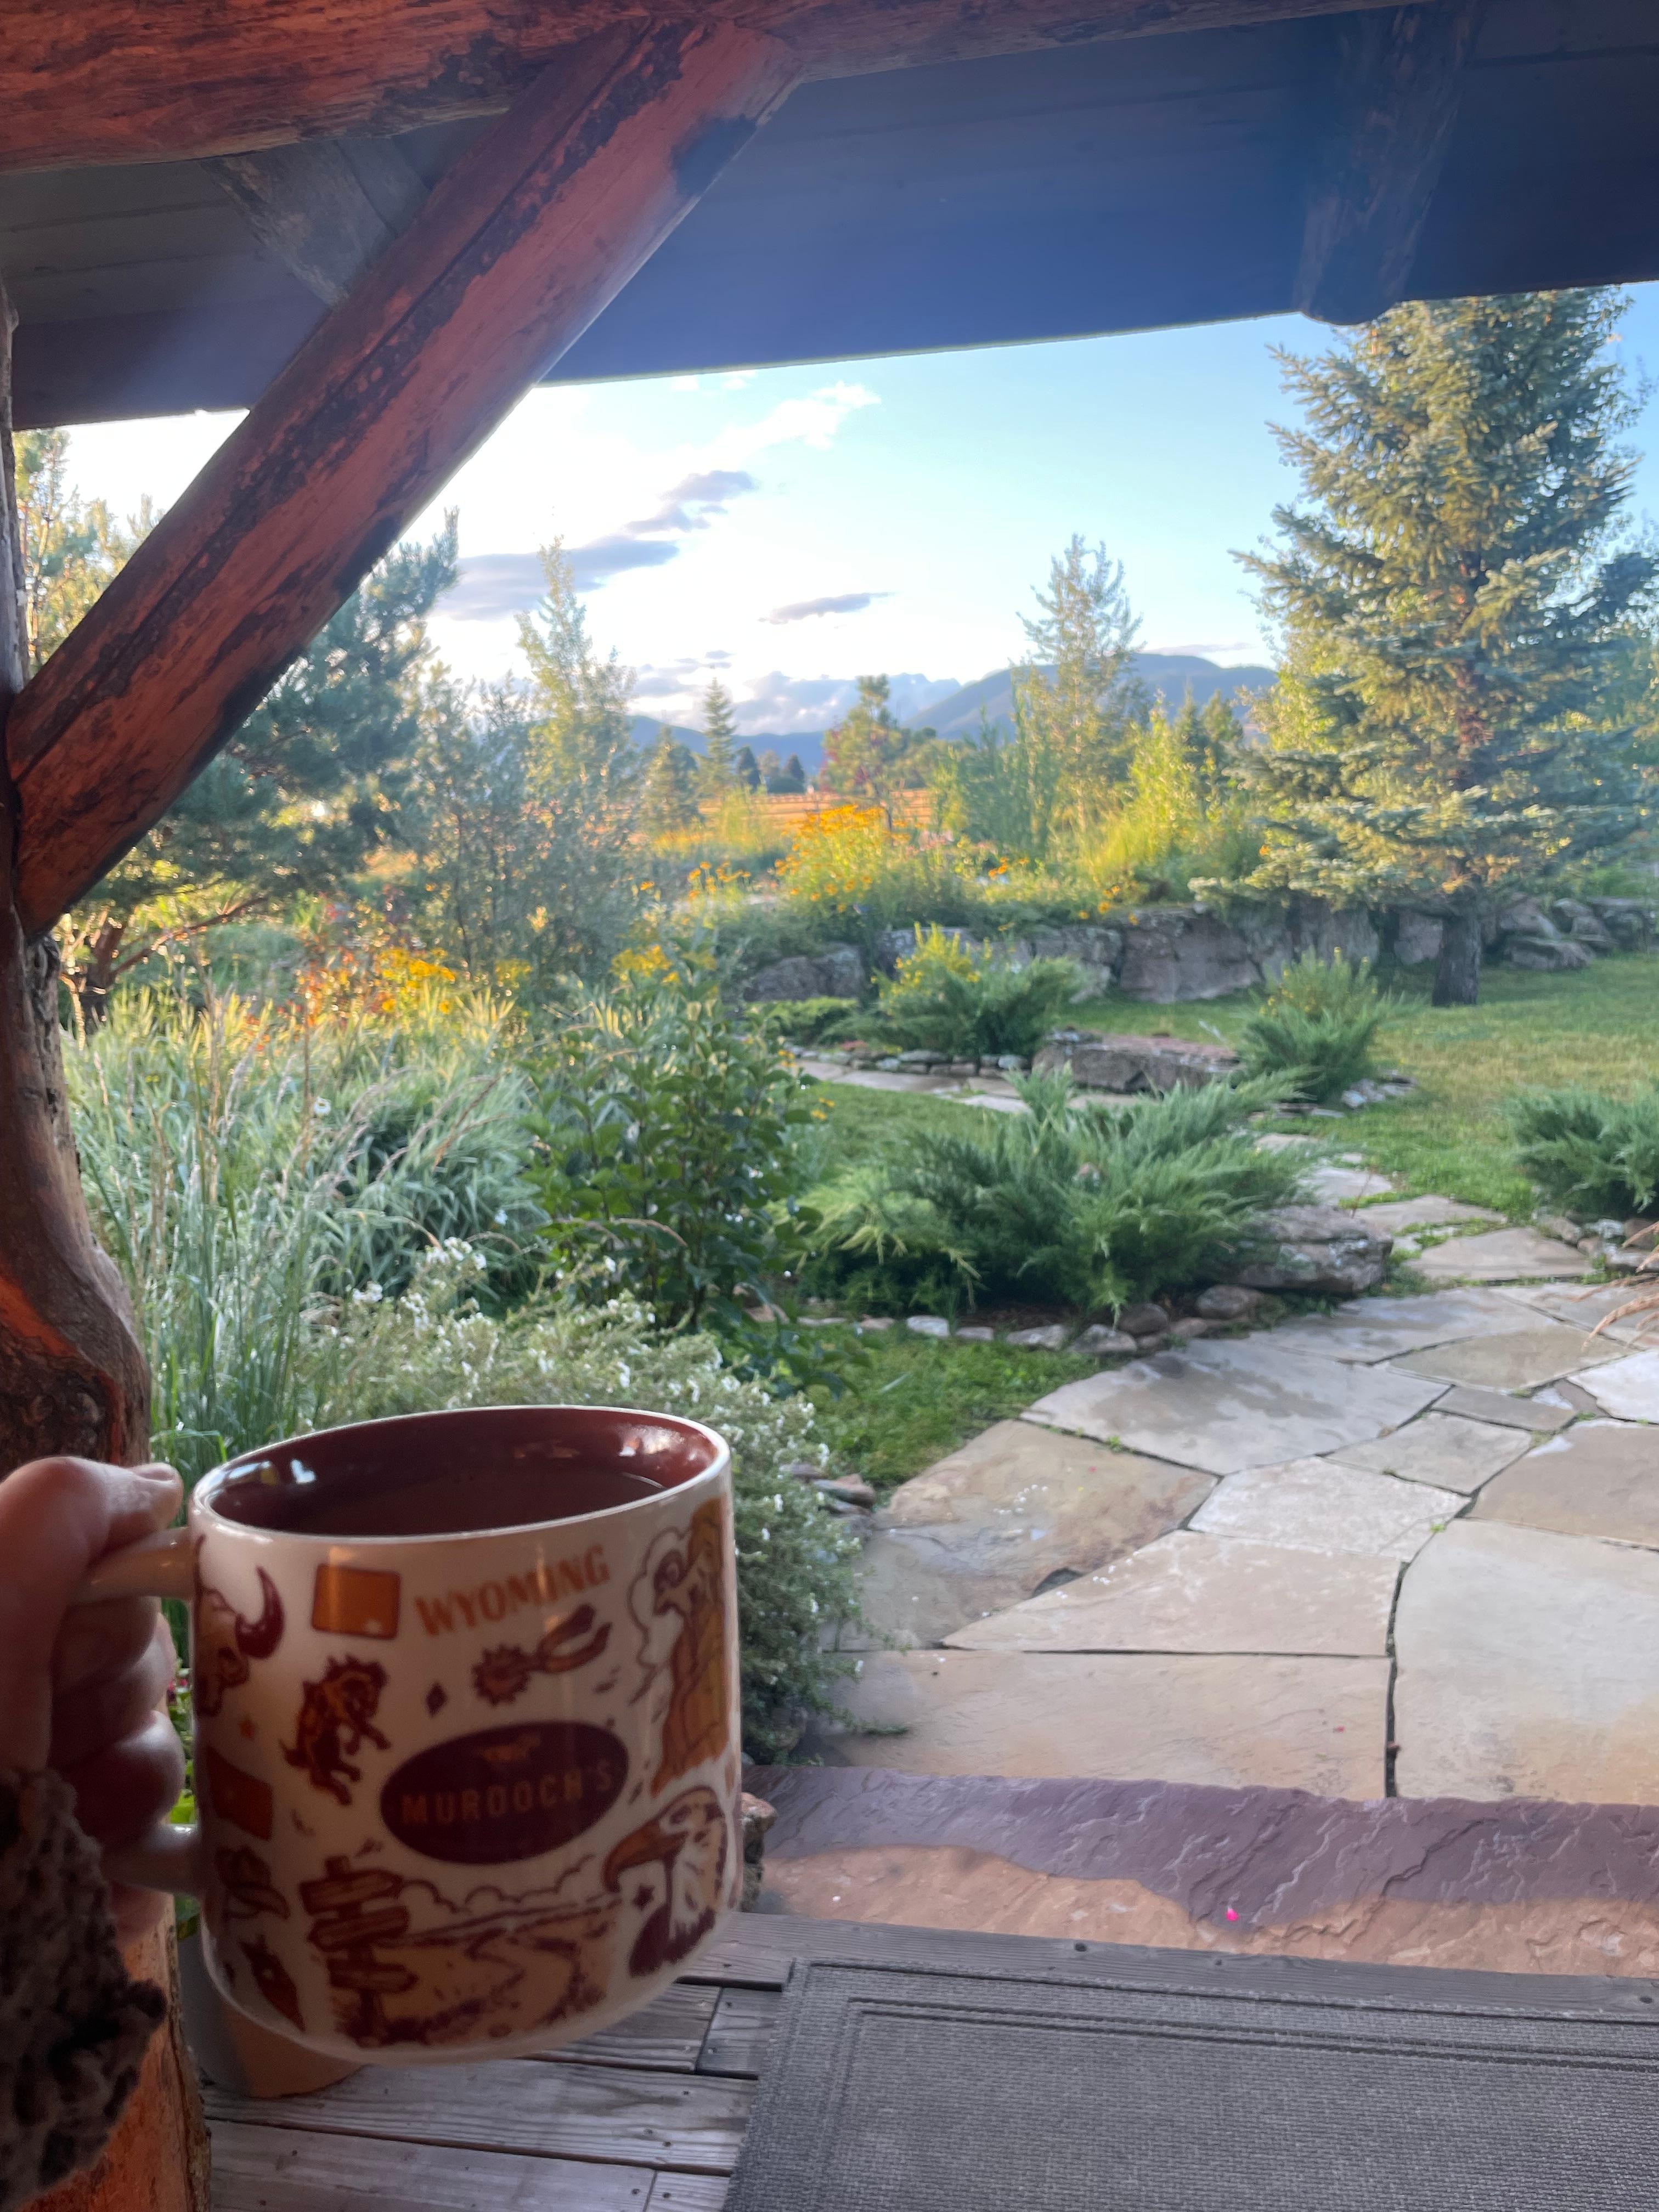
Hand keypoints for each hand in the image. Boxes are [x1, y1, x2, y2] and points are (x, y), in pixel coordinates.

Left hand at [0, 1457, 184, 1941]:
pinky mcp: (86, 1882)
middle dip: (113, 1698)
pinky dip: (136, 1861)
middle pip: (146, 1657)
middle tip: (47, 1734)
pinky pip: (164, 1846)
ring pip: (160, 1751)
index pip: (113, 1574)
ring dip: (126, 1787)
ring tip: (62, 1822)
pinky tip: (86, 1870)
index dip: (109, 1605)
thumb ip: (62, 1507)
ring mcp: (52, 1796)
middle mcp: (23, 1701)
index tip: (64, 1644)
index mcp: (10, 1630)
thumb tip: (158, 1488)